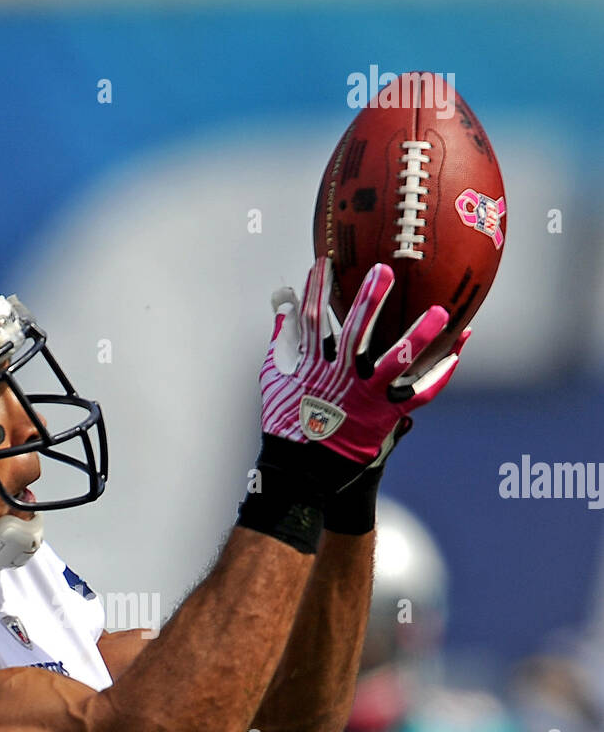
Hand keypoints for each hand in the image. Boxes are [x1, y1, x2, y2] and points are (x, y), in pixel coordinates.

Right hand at [260, 257, 469, 466]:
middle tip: (383, 269)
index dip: (317, 288)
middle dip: (369, 299)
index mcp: (313, 366)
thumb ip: (279, 345)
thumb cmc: (286, 424)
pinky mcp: (386, 414)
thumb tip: (281, 314)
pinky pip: (419, 394)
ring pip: (396, 361)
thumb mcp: (274, 382)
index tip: (323, 262)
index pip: (314, 319)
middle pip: (357, 330)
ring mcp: (365, 395)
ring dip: (420, 336)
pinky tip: (456, 356)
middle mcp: (342, 376)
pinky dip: (439, 376)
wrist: (303, 469)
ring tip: (441, 312)